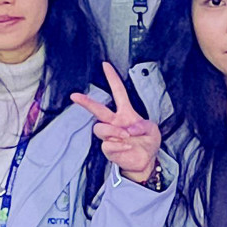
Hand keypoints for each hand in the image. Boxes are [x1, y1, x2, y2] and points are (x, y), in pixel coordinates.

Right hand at [72, 64, 160, 183]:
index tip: (106, 65)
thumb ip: (142, 126)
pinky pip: (108, 145)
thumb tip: (129, 128)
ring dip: (113, 132)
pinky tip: (128, 147)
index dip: (112, 78)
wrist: (145, 161)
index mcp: (126, 113)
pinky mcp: (109, 149)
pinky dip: (120, 146)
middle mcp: (115, 122)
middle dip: (86, 102)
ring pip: (100, 128)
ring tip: (126, 137)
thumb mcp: (152, 129)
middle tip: (75, 96)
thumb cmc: (147, 142)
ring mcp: (110, 136)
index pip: (118, 92)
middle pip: (97, 109)